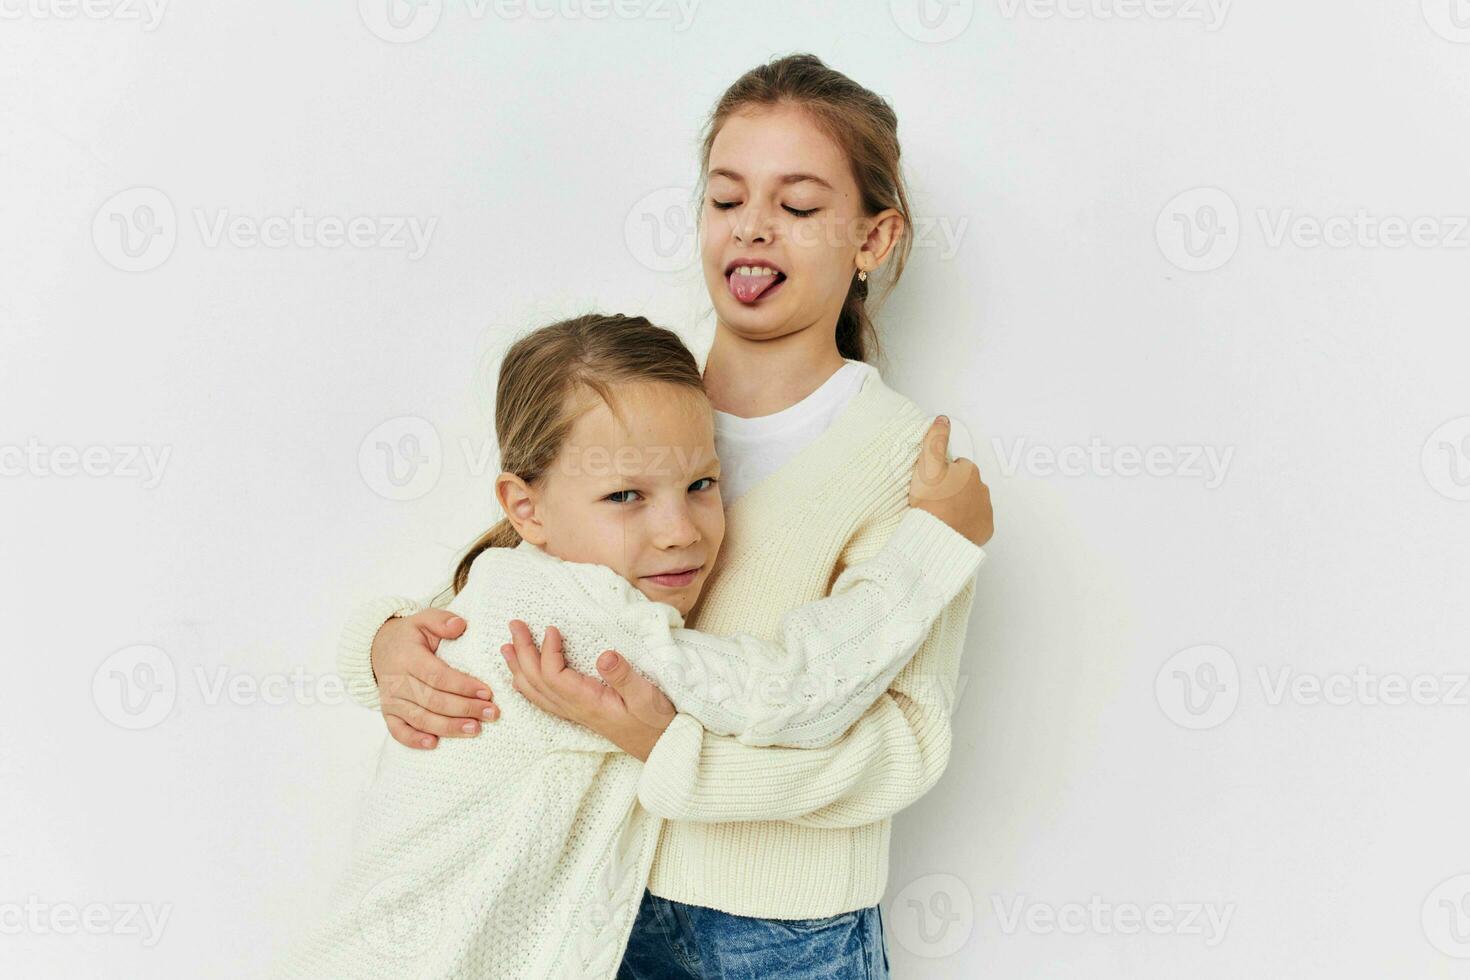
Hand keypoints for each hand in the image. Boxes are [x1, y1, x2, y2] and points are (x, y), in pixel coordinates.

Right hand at [371, 609, 498, 749]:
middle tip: (492, 713)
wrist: (378, 647)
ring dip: (448, 727)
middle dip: (465, 709)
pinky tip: (434, 744)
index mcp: (408, 657)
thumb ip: (442, 620)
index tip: (487, 692)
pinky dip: (414, 740)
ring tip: (475, 729)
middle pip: (433, 700)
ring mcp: (391, 699)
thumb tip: (460, 625)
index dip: (462, 686)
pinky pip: (398, 731)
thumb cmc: (410, 635)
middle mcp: (397, 681)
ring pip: (420, 718)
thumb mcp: (424, 619)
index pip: (437, 675)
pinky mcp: (388, 713)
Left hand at [501, 620, 675, 761]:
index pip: (553, 675)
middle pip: (536, 681)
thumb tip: (604, 655)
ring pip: (535, 692)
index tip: (550, 628)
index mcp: (587, 702)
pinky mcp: (579, 712)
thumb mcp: (646, 695)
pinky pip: (544, 699)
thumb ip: (624, 676)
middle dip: (522, 652)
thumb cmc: (655, 721)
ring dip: (519, 668)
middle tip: (514, 625)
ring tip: (506, 648)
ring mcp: (574, 712)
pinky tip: (524, 677)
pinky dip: (528, 684)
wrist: (661, 746)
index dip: (547, 650)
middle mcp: (574, 708)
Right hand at [908, 416, 993, 546]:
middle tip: (935, 500)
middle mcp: (982, 488)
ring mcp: (985, 510)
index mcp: (970, 471)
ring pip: (972, 503)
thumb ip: (935, 439)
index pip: (957, 467)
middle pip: (966, 485)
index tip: (933, 484)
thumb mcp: (927, 465)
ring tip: (942, 514)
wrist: (937, 537)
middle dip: (954, 490)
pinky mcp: (985, 529)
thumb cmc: (931, 502)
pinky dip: (966, 524)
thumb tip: (943, 420)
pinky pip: (976, 523)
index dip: (943, 474)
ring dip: (960, 506)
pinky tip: (952, 526)